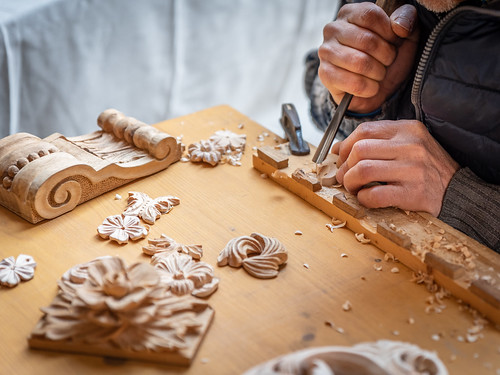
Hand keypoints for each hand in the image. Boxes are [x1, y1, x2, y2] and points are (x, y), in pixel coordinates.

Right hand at [318, 2, 418, 112]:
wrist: (377, 88)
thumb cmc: (387, 56)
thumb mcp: (405, 34)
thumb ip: (407, 18)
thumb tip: (399, 26)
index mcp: (350, 13)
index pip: (370, 15)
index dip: (388, 32)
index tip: (394, 42)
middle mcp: (333, 29)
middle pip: (367, 40)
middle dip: (386, 56)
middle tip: (387, 61)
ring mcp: (326, 52)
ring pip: (360, 63)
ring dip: (378, 73)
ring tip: (378, 74)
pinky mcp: (325, 74)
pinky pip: (354, 83)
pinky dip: (369, 88)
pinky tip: (370, 87)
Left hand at [332, 120, 459, 215]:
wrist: (458, 192)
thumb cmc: (426, 168)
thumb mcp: (407, 145)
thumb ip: (376, 143)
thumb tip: (338, 148)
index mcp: (408, 130)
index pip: (364, 130)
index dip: (345, 145)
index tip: (342, 158)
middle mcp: (411, 146)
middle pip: (359, 150)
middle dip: (345, 167)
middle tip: (346, 178)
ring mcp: (413, 170)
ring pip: (363, 171)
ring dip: (350, 182)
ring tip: (354, 188)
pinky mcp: (413, 193)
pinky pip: (374, 195)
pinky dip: (363, 198)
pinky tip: (366, 198)